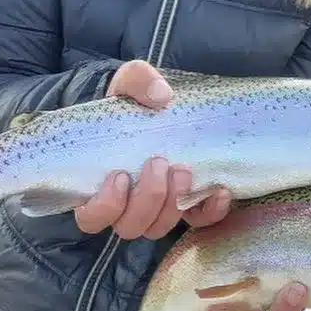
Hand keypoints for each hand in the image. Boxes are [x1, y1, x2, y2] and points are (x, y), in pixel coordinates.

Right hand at [73, 60, 231, 238]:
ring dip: (171, 206)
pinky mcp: (187, 206)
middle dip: (147, 199)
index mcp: (100, 182)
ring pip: (157, 229)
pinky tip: (220, 190)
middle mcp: (125, 204)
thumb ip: (138, 81)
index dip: (104, 206)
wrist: (163, 107)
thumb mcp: (131, 82)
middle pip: (129, 226)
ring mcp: (156, 208)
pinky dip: (209, 212)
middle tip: (160, 163)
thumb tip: (161, 96)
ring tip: (184, 169)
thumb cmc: (136, 101)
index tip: (120, 176)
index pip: (90, 217)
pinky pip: (198, 222)